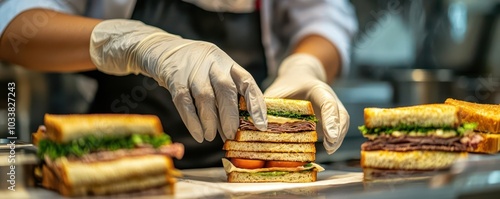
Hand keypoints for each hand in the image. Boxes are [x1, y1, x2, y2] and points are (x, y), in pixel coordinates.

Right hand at [89, 19, 266, 141]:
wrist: (163, 49)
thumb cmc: (195, 68)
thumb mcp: (215, 71)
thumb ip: (226, 93)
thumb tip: (236, 127)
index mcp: (228, 63)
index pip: (248, 82)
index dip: (257, 104)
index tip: (261, 124)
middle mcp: (213, 64)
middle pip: (227, 90)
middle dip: (231, 115)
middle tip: (231, 134)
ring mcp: (193, 70)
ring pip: (206, 97)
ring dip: (210, 121)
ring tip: (211, 137)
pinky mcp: (175, 78)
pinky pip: (185, 103)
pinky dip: (193, 121)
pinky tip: (198, 134)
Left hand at [264, 54, 348, 153]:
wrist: (300, 77)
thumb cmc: (287, 86)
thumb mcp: (276, 92)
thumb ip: (269, 106)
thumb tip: (258, 124)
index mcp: (316, 89)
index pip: (327, 103)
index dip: (329, 120)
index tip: (329, 136)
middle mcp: (328, 97)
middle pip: (340, 114)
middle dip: (337, 131)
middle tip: (330, 147)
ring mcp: (333, 107)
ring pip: (342, 122)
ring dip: (338, 138)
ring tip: (329, 150)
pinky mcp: (332, 117)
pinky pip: (338, 128)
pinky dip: (334, 139)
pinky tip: (328, 148)